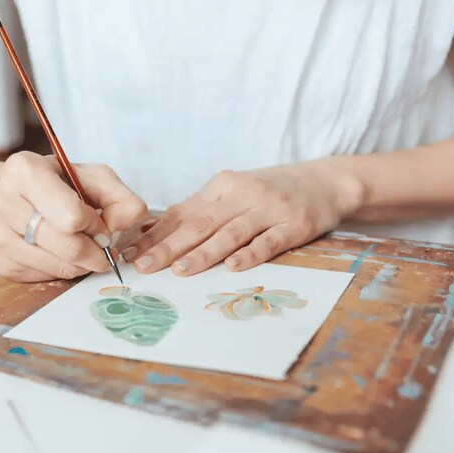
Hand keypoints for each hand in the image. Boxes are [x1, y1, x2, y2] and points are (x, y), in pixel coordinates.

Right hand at [0, 151, 147, 281]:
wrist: (11, 195)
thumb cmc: (55, 184)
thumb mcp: (91, 177)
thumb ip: (120, 197)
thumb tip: (130, 220)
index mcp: (24, 170)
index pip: (71, 216)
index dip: (95, 225)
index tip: (100, 224)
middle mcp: (1, 201)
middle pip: (67, 246)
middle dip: (95, 250)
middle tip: (103, 247)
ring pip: (59, 266)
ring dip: (83, 263)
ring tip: (85, 248)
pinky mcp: (3, 264)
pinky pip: (47, 277)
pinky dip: (64, 269)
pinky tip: (62, 252)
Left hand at [122, 160, 363, 275]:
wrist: (324, 182)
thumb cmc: (267, 193)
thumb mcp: (231, 195)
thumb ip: (196, 213)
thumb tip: (150, 234)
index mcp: (220, 188)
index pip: (181, 214)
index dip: (153, 235)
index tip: (129, 252)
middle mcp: (241, 195)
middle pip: (199, 224)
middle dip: (168, 247)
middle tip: (143, 266)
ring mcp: (269, 209)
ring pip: (230, 233)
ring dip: (203, 253)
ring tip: (180, 270)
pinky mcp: (294, 225)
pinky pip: (269, 241)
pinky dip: (250, 253)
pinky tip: (233, 266)